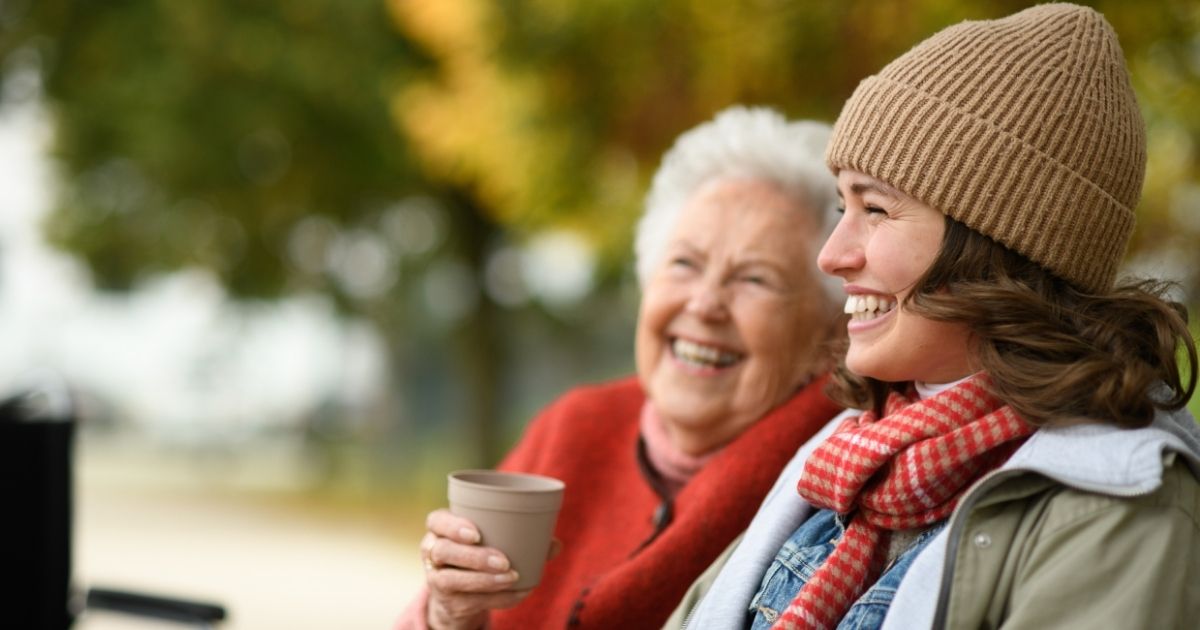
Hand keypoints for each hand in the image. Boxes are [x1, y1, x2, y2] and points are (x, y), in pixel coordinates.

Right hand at [421, 509, 528, 629]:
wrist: (460, 595)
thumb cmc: (480, 555)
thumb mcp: (492, 541)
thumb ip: (522, 538)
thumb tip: (555, 544)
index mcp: (441, 528)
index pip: (436, 521)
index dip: (453, 526)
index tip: (476, 533)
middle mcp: (432, 552)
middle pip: (444, 551)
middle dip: (475, 556)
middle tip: (504, 560)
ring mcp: (436, 579)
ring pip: (451, 579)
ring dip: (484, 579)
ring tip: (512, 577)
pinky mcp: (448, 602)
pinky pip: (470, 601)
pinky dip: (497, 598)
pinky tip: (517, 593)